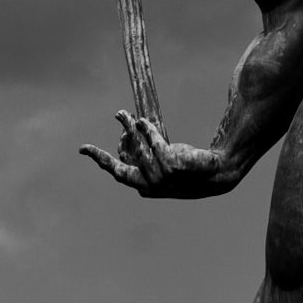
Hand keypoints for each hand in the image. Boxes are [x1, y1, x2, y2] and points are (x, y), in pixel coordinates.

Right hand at [80, 112, 233, 198]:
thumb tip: (129, 134)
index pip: (118, 172)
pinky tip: (142, 121)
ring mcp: (160, 177)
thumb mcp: (163, 163)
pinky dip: (147, 130)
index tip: (84, 148)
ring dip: (128, 128)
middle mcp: (150, 185)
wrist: (217, 174)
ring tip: (123, 115)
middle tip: (99, 128)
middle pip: (119, 164)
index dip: (100, 158)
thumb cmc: (189, 168)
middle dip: (105, 145)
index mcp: (145, 187)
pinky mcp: (171, 165)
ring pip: (137, 148)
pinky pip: (154, 141)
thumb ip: (145, 155)